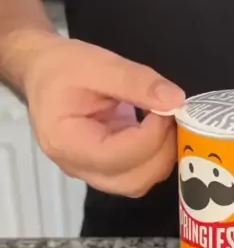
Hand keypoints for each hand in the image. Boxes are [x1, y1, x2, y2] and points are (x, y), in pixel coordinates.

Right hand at [24, 33, 184, 196]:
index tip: (166, 106)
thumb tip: (175, 100)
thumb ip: (136, 81)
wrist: (43, 73)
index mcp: (67, 142)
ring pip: (138, 183)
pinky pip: (136, 174)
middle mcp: (78, 167)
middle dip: (162, 150)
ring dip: (161, 157)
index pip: (120, 156)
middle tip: (170, 116)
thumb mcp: (98, 64)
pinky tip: (157, 131)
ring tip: (165, 122)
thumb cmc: (62, 68)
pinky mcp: (104, 169)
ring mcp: (91, 172)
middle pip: (133, 181)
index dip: (152, 135)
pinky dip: (154, 157)